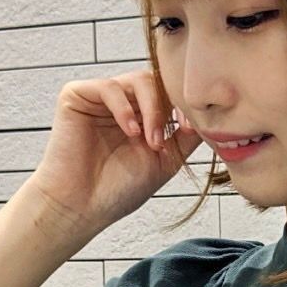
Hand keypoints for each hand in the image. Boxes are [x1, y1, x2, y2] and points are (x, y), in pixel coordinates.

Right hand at [27, 69, 203, 233]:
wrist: (82, 206)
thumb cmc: (119, 189)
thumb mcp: (165, 161)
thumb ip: (186, 138)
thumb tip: (209, 117)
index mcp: (142, 115)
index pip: (170, 94)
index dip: (183, 107)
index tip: (189, 130)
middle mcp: (124, 103)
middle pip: (157, 82)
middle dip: (168, 109)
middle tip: (163, 141)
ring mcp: (101, 98)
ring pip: (138, 80)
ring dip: (151, 110)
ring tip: (149, 141)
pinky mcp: (77, 96)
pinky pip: (109, 87)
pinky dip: (124, 108)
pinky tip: (129, 131)